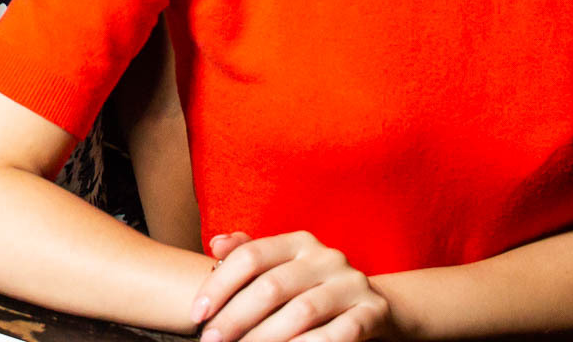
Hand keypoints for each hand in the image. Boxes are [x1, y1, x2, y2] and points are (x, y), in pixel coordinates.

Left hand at [191, 231, 390, 341]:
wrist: (375, 307)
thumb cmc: (312, 288)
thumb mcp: (283, 267)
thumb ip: (249, 253)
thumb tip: (216, 243)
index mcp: (299, 241)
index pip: (250, 256)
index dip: (219, 284)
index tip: (197, 314)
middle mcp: (326, 257)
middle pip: (271, 286)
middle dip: (235, 318)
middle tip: (212, 341)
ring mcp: (351, 284)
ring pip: (301, 312)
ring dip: (266, 337)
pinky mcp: (372, 312)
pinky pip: (338, 333)